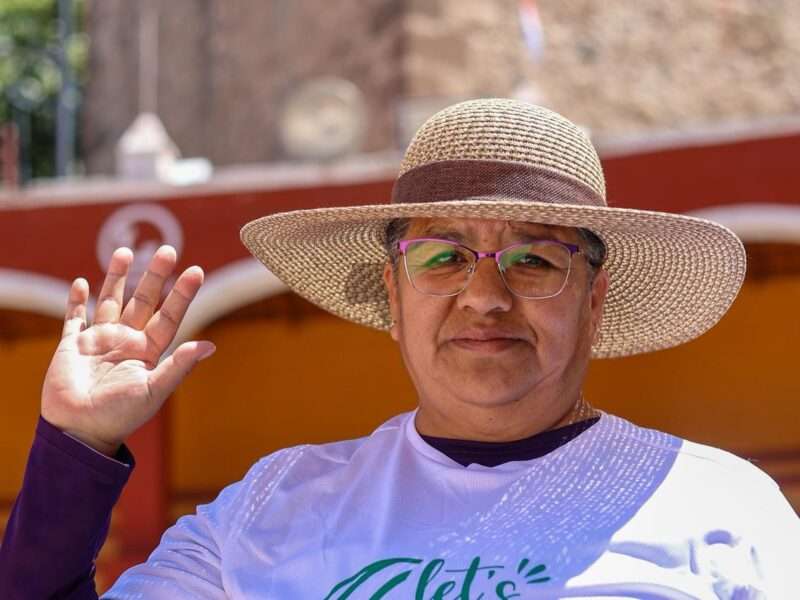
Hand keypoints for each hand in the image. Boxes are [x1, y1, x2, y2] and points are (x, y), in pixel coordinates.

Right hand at [41, 245, 215, 455]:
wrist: (80, 432)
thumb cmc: (120, 416)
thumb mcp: (154, 390)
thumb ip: (178, 366)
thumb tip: (209, 346)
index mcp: (148, 351)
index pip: (169, 316)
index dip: (182, 295)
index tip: (196, 271)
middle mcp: (126, 341)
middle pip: (143, 301)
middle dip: (154, 276)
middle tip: (168, 250)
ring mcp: (99, 341)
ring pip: (110, 301)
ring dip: (116, 277)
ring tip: (125, 252)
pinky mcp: (71, 346)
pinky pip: (73, 319)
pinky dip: (75, 301)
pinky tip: (80, 282)